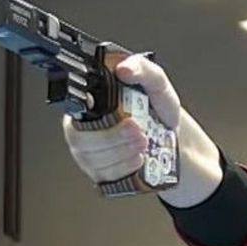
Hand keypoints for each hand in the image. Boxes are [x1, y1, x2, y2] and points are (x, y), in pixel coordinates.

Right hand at [61, 54, 223, 206]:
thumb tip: (124, 68)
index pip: (72, 106)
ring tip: (143, 144)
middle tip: (138, 131)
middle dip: (110, 137)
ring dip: (120, 153)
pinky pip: (104, 177)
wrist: (174, 141)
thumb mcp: (157, 83)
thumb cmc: (158, 110)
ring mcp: (90, 154)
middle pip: (78, 138)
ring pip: (90, 160)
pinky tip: (138, 160)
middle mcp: (83, 128)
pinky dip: (123, 170)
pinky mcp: (101, 175)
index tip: (111, 113)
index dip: (82, 110)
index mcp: (90, 102)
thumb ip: (142, 68)